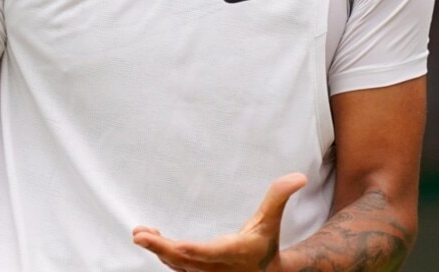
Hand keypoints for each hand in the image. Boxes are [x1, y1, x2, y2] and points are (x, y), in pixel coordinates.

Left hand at [131, 172, 306, 271]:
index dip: (185, 249)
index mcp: (232, 253)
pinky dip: (162, 254)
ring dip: (157, 250)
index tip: (168, 242)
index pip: (205, 253)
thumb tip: (299, 176)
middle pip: (182, 261)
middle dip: (159, 248)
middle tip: (139, 235)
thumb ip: (279, 196)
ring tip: (141, 233)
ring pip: (175, 265)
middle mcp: (215, 268)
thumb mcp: (271, 221)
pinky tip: (150, 237)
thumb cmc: (265, 244)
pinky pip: (175, 266)